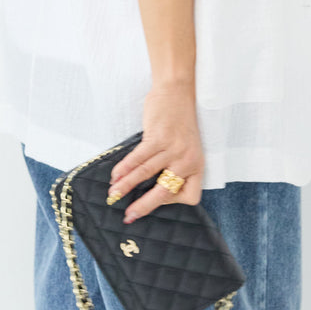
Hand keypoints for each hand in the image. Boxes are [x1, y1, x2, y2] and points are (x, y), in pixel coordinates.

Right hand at [107, 84, 204, 221]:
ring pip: (145, 175)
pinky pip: (137, 159)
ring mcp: (173, 149)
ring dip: (126, 186)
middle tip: (129, 216)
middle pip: (164, 192)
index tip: (157, 202)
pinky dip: (123, 169)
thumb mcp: (187, 148)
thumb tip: (149, 188)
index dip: (174, 203)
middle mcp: (187, 160)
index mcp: (197, 166)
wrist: (177, 93)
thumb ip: (175, 167)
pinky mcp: (158, 137)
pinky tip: (115, 175)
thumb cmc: (180, 123)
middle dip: (143, 206)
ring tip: (114, 194)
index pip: (190, 196)